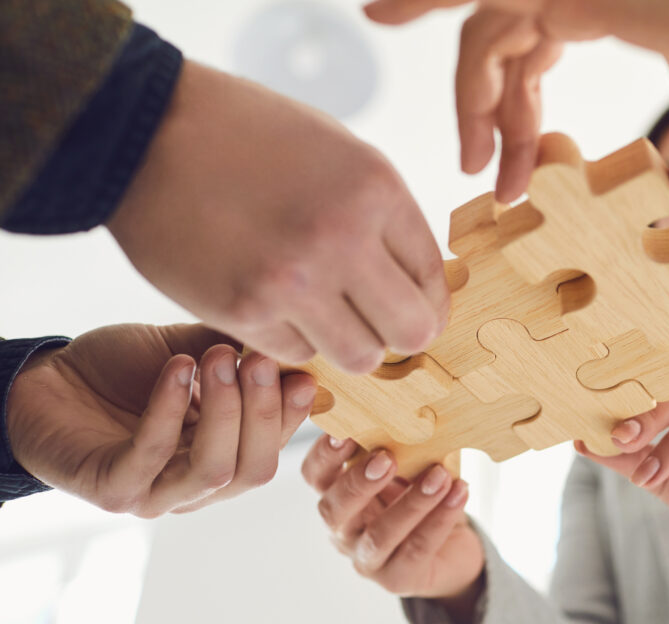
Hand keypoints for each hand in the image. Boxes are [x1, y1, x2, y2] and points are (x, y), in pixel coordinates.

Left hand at [6, 323, 314, 516]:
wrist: (45, 382)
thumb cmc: (122, 370)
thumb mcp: (192, 350)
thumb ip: (238, 350)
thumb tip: (292, 339)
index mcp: (225, 456)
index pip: (275, 446)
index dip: (293, 414)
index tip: (304, 370)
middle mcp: (196, 486)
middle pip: (254, 469)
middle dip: (265, 414)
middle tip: (260, 360)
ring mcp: (156, 494)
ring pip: (214, 470)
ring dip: (225, 412)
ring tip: (219, 359)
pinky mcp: (113, 490)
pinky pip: (151, 456)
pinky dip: (168, 409)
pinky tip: (177, 369)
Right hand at [107, 62, 449, 373]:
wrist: (146, 131)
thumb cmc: (248, 135)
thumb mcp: (340, 151)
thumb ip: (383, 215)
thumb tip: (417, 280)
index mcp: (377, 189)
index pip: (433, 280)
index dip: (427, 302)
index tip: (410, 307)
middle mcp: (343, 238)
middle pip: (411, 333)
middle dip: (400, 334)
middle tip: (378, 323)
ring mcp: (293, 280)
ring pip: (359, 359)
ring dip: (346, 343)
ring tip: (323, 313)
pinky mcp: (243, 310)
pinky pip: (296, 354)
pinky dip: (290, 338)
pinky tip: (271, 302)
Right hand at [301, 436, 482, 623]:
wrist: (451, 549)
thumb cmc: (419, 496)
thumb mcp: (406, 468)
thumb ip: (399, 445)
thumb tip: (411, 410)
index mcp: (337, 495)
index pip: (315, 475)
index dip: (325, 455)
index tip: (346, 431)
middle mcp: (344, 530)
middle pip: (334, 510)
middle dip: (359, 482)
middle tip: (387, 458)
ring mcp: (367, 560)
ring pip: (380, 535)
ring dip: (412, 502)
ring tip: (439, 476)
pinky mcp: (398, 579)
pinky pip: (418, 549)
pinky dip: (440, 519)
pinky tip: (459, 492)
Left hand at [364, 0, 668, 211]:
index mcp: (596, 11)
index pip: (530, 69)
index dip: (520, 130)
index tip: (516, 188)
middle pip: (500, 58)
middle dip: (493, 128)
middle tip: (490, 186)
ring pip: (483, 36)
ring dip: (471, 104)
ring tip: (468, 163)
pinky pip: (477, 0)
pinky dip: (422, 0)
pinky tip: (377, 11)